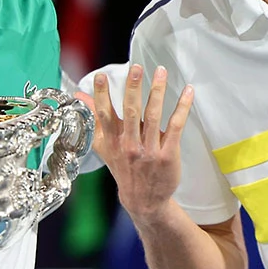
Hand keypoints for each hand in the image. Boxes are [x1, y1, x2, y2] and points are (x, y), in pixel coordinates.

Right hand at [92, 63, 193, 221]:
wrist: (144, 199)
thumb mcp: (105, 145)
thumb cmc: (124, 168)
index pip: (105, 114)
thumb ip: (94, 118)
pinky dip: (182, 107)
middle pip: (130, 112)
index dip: (102, 95)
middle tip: (135, 68)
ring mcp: (149, 150)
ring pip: (153, 115)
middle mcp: (129, 145)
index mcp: (113, 141)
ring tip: (160, 71)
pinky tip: (187, 91)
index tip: (101, 76)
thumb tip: (80, 94)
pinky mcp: (167, 153)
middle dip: (133, 88)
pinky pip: (175, 126)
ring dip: (157, 91)